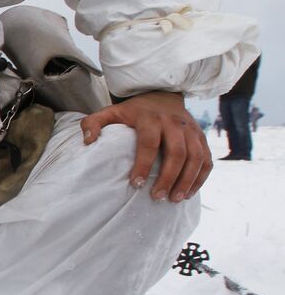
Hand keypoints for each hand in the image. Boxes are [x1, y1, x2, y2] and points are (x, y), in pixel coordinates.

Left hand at [80, 91, 210, 201]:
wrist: (161, 94)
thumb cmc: (132, 111)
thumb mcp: (110, 112)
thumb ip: (93, 123)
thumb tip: (87, 142)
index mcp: (150, 117)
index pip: (149, 142)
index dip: (143, 164)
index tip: (136, 184)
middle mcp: (174, 123)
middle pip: (177, 152)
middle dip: (168, 177)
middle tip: (157, 197)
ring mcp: (190, 130)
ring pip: (196, 157)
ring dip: (187, 180)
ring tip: (174, 200)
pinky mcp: (201, 137)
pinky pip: (206, 159)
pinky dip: (200, 177)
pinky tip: (188, 193)